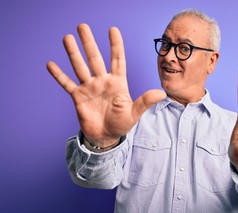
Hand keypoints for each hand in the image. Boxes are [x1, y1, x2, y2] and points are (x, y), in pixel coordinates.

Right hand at [47, 24, 165, 146]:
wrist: (106, 137)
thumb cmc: (121, 124)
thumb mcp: (134, 113)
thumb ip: (145, 101)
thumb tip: (162, 93)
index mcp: (118, 82)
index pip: (117, 60)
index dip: (115, 45)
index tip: (112, 29)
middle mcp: (102, 81)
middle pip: (95, 58)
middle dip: (89, 43)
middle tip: (83, 26)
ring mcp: (90, 88)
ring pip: (80, 66)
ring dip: (73, 53)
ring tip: (67, 37)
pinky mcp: (78, 97)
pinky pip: (67, 84)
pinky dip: (59, 75)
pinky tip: (50, 64)